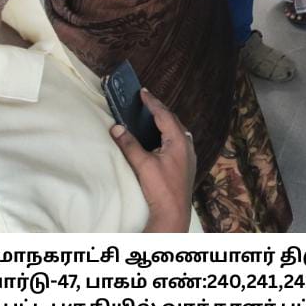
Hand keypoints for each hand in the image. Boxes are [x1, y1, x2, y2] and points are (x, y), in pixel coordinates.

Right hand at [110, 89, 196, 232]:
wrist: (173, 214)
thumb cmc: (161, 188)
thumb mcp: (143, 164)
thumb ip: (129, 145)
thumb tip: (116, 128)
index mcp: (179, 141)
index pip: (164, 115)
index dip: (152, 102)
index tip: (143, 92)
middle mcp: (187, 145)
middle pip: (173, 121)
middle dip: (159, 110)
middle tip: (146, 101)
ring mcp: (189, 156)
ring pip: (177, 132)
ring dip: (165, 122)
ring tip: (153, 116)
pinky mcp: (186, 165)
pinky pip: (178, 142)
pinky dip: (168, 134)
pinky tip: (162, 139)